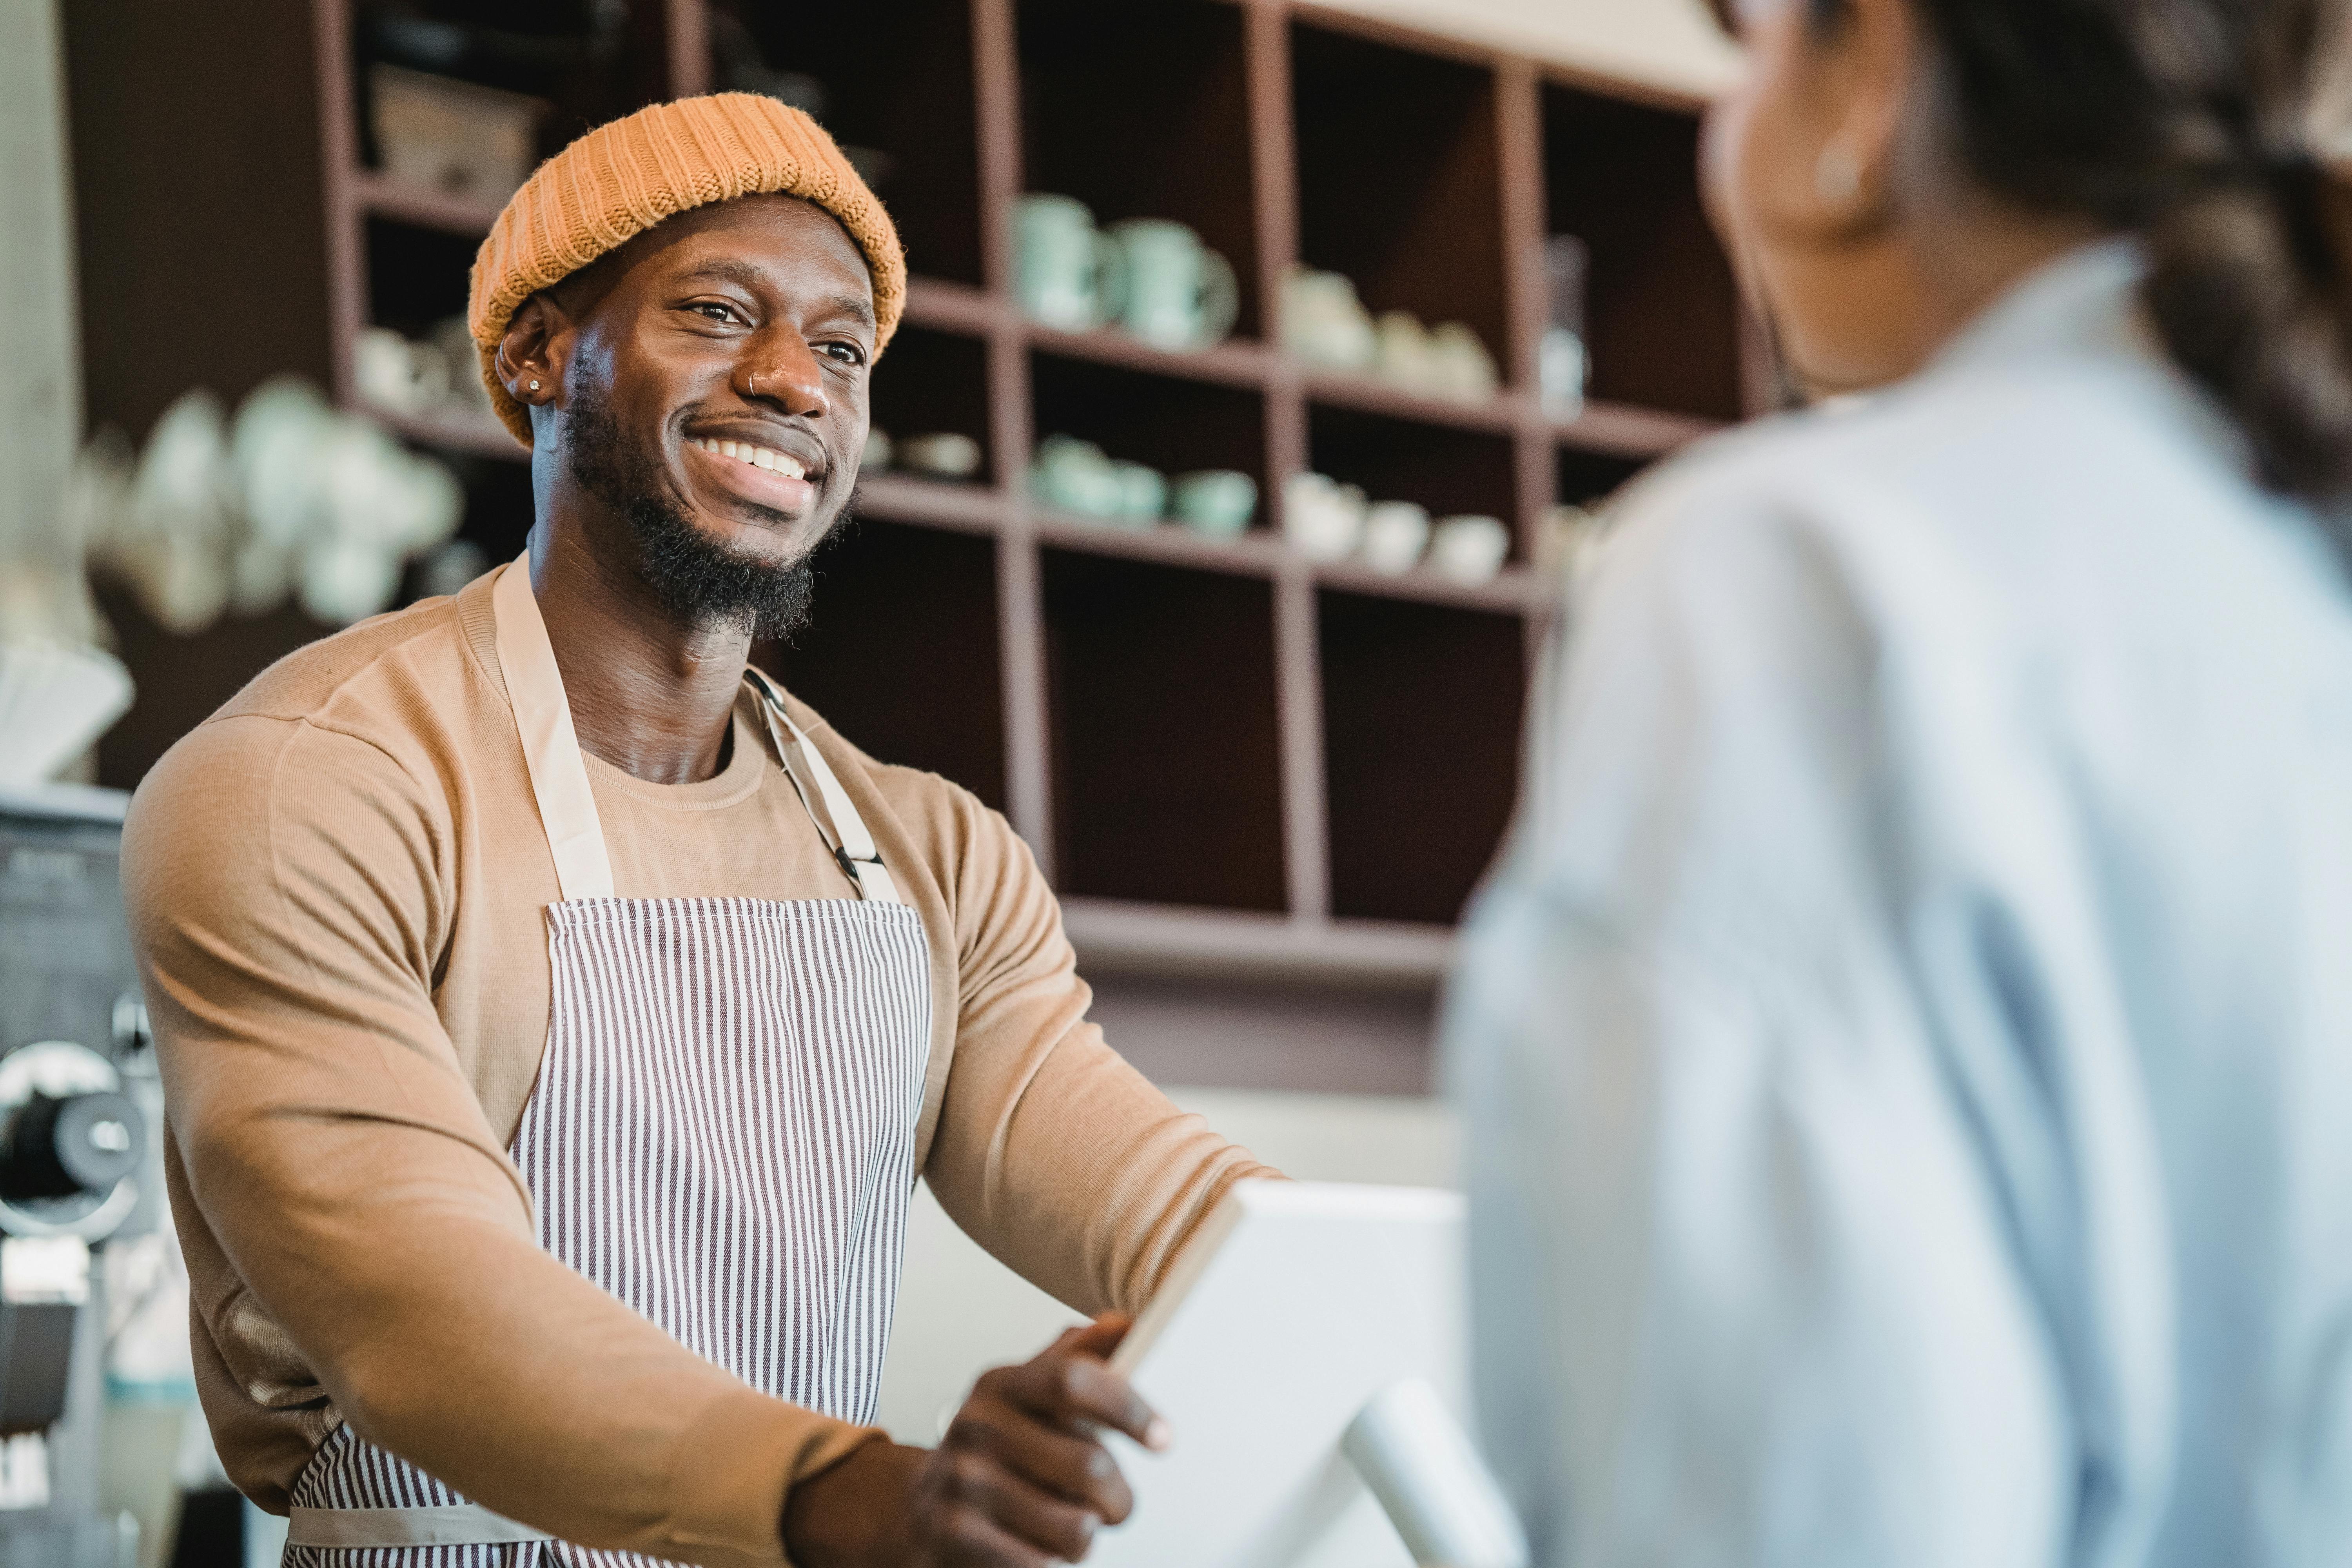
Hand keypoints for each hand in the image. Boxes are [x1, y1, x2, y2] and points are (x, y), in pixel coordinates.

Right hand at [784, 1315, 1168, 1566]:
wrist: (925, 1505)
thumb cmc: (997, 1448)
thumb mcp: (1031, 1395)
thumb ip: (1079, 1359)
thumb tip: (1122, 1324)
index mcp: (1002, 1383)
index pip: (1073, 1380)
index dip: (1128, 1407)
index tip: (1162, 1437)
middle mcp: (977, 1425)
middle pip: (1089, 1465)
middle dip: (1119, 1497)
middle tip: (1116, 1504)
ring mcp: (962, 1480)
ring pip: (1075, 1525)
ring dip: (1086, 1534)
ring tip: (1070, 1524)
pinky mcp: (953, 1533)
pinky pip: (1039, 1561)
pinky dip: (1050, 1560)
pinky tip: (1036, 1544)